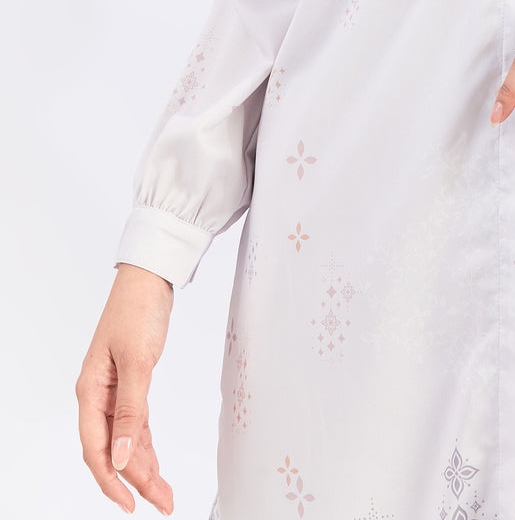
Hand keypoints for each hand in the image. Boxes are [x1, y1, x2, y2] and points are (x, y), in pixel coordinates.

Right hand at [76, 262, 174, 514]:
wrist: (150, 278)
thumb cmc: (138, 311)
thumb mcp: (137, 362)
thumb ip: (130, 412)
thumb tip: (120, 457)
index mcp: (90, 392)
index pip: (96, 449)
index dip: (112, 481)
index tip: (132, 504)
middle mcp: (98, 395)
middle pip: (112, 449)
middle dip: (135, 479)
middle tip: (162, 502)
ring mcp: (113, 389)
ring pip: (125, 439)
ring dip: (143, 465)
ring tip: (164, 492)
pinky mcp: (131, 382)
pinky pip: (135, 423)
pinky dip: (145, 443)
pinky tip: (155, 462)